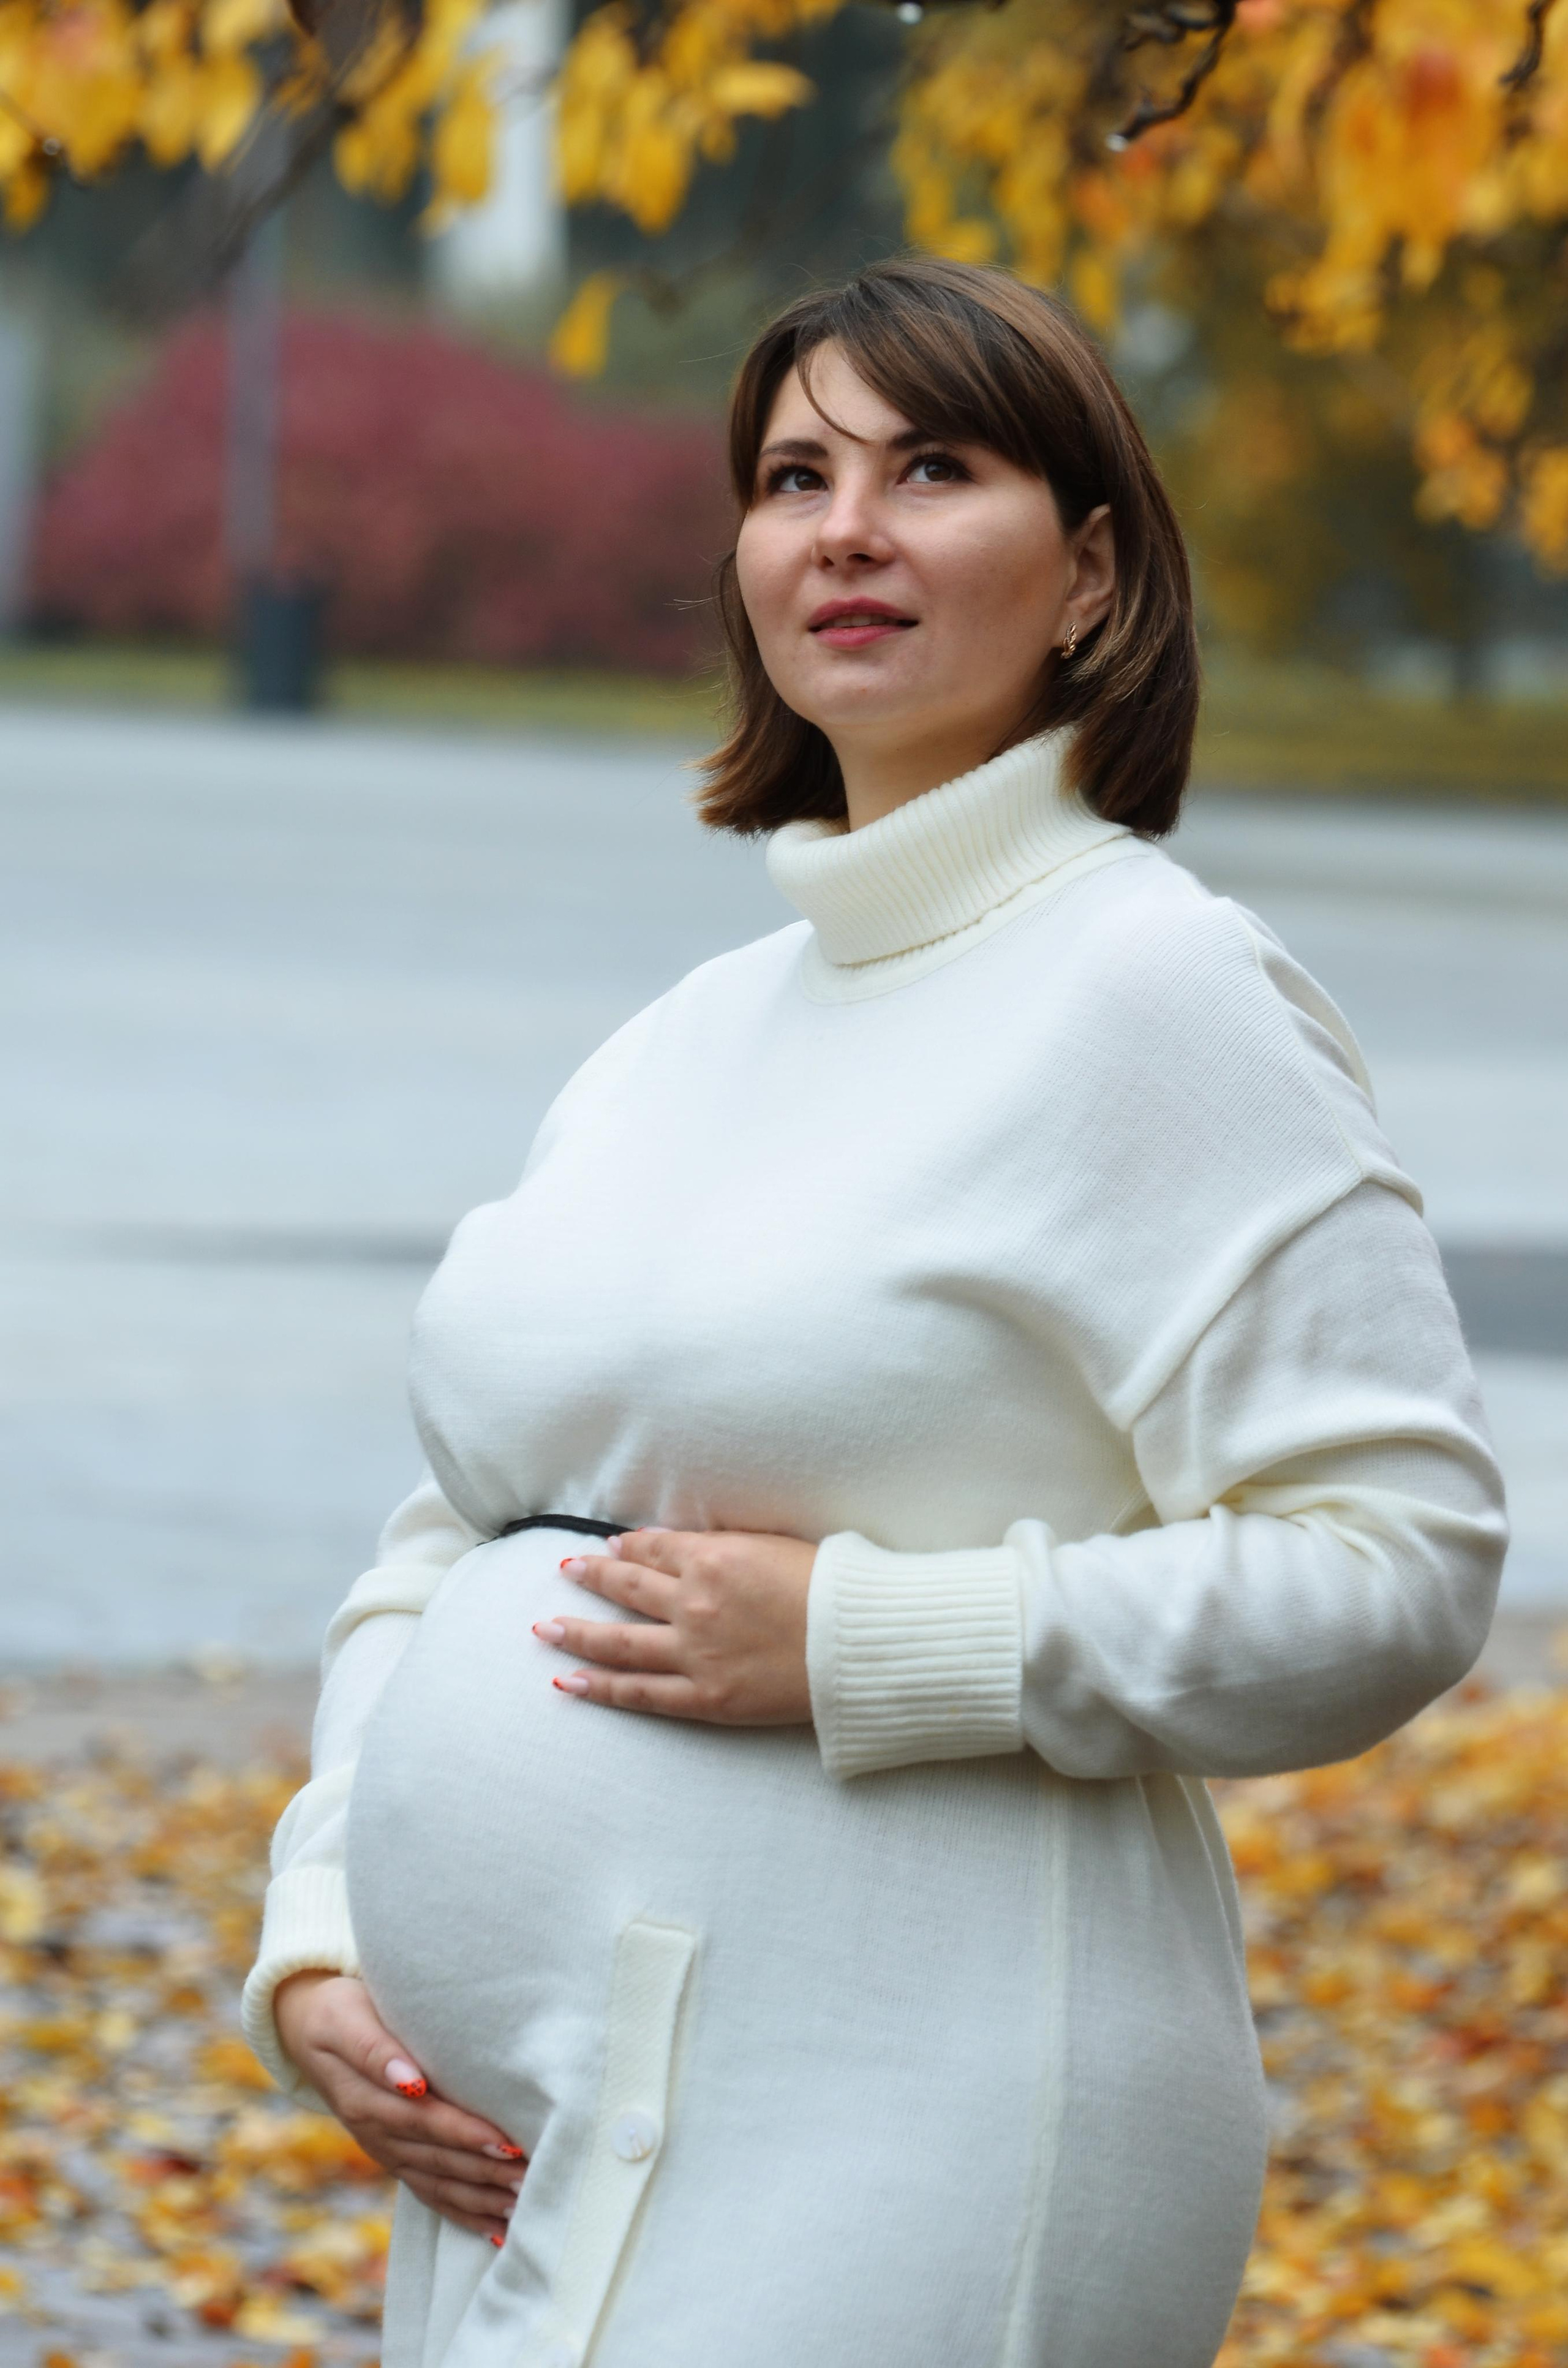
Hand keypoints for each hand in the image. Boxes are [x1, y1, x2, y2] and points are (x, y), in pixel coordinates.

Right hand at [273, 1971, 526, 2241]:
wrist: (305, 2028)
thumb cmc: (337, 2012)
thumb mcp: (346, 2020)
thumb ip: (376, 2050)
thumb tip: (409, 2080)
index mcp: (365, 2100)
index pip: (424, 2121)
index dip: (465, 2135)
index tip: (508, 2143)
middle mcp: (376, 2134)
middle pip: (438, 2160)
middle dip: (486, 2173)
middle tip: (533, 2180)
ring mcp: (385, 2151)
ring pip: (438, 2185)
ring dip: (482, 2198)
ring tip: (525, 2205)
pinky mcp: (394, 2157)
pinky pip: (430, 2192)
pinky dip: (463, 2212)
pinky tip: (496, 2227)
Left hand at [535, 1527, 814, 1724]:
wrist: (860, 1645)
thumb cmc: (832, 1589)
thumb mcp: (777, 1545)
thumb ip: (728, 1544)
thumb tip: (687, 1544)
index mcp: (713, 1558)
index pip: (653, 1546)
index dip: (628, 1545)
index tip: (610, 1545)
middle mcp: (693, 1602)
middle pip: (627, 1585)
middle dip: (592, 1576)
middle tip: (566, 1571)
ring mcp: (694, 1653)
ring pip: (619, 1641)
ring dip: (576, 1631)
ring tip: (544, 1628)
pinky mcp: (705, 1697)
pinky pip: (640, 1693)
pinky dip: (602, 1688)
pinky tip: (570, 1682)